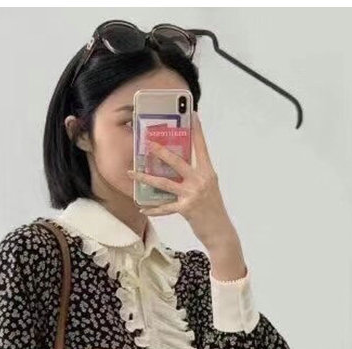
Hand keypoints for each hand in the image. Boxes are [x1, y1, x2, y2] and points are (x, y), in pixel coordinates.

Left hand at [127, 111, 234, 249]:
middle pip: (177, 161)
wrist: (220, 231)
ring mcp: (193, 194)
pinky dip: (153, 209)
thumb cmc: (212, 209)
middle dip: (161, 151)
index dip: (197, 131)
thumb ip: (196, 176)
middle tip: (148, 142)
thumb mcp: (208, 188)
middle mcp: (201, 180)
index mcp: (207, 172)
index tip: (192, 114)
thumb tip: (178, 169)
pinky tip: (143, 208)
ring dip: (146, 178)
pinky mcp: (187, 208)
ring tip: (132, 173)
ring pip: (165, 183)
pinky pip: (165, 207)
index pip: (202, 147)